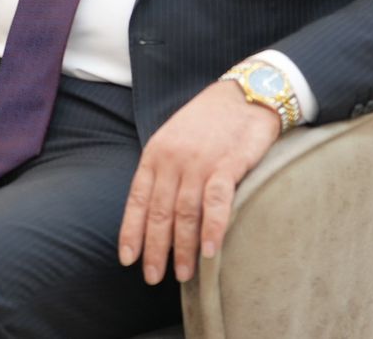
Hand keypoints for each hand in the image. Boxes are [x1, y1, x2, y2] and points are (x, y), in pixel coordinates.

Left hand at [118, 81, 280, 283]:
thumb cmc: (208, 121)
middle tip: (153, 276)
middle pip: (159, 212)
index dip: (131, 231)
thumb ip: (163, 169)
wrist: (244, 95)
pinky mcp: (227, 165)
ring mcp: (199, 162)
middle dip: (155, 248)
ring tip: (183, 274)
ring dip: (183, 247)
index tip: (127, 259)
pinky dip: (212, 229)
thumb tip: (154, 208)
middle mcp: (173, 160)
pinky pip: (216, 203)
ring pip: (185, 213)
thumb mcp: (174, 138)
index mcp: (155, 153)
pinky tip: (210, 253)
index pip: (138, 199)